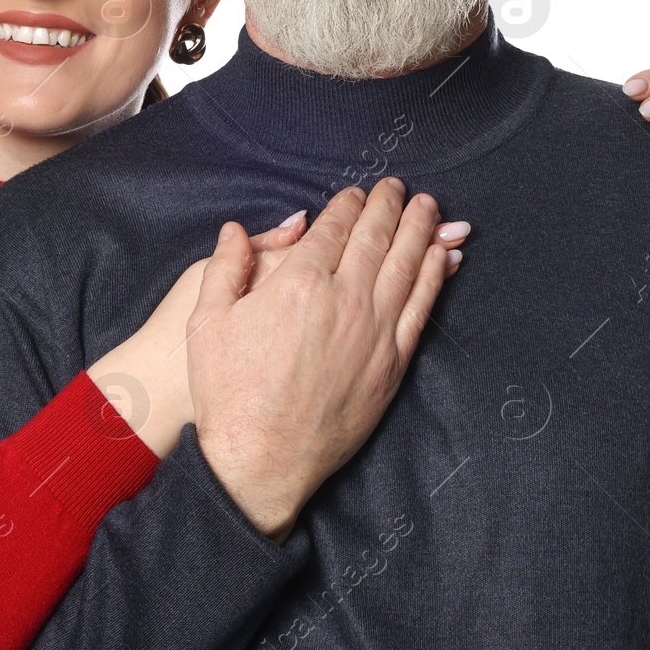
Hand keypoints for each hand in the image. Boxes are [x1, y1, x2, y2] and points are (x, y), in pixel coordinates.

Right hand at [187, 179, 464, 542]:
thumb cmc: (228, 395)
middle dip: (389, 206)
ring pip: (407, 266)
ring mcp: (373, 332)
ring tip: (429, 208)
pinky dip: (435, 278)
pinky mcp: (391, 364)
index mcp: (298, 282)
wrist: (260, 461)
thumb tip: (237, 230)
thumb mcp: (207, 322)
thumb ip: (226, 267)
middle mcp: (343, 300)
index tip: (356, 193)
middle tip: (397, 188)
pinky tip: (442, 259)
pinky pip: (421, 309)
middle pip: (376, 237)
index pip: (334, 226)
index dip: (348, 203)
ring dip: (420, 231)